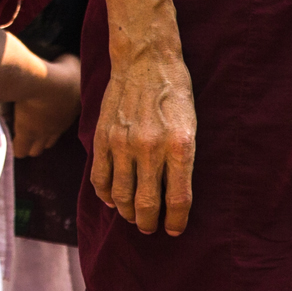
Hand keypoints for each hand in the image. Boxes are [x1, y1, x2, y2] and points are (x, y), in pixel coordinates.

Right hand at [9, 53, 84, 156]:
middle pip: (49, 142)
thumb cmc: (62, 71)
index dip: (53, 122)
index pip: (62, 125)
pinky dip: (15, 145)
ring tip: (18, 133)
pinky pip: (20, 149)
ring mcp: (43, 132)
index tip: (44, 113)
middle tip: (30, 126)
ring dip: (29, 143)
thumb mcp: (71, 64)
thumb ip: (69, 68)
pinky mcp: (26, 133)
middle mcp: (59, 126)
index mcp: (70, 111)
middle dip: (41, 137)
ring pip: (36, 150)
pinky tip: (9, 139)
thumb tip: (65, 65)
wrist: (47, 83)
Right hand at [90, 27, 196, 235]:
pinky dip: (105, 195)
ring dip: (128, 213)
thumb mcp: (190, 127)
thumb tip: (173, 197)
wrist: (145, 61)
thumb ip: (182, 162)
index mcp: (180, 146)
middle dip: (149, 224)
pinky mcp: (103, 137)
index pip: (178, 200)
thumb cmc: (175, 94)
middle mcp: (151, 148)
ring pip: (121, 196)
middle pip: (146, 205)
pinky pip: (100, 177)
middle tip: (151, 228)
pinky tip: (112, 199)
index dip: (177, 221)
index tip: (175, 229)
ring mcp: (123, 143)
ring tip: (133, 216)